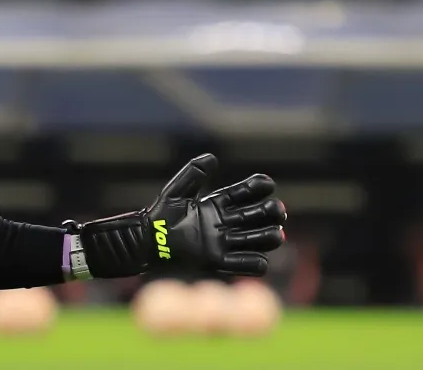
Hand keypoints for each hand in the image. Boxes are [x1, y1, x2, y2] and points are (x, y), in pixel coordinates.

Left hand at [71, 154, 285, 278]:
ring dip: (270, 235)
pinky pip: (245, 264)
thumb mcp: (175, 192)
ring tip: (275, 233)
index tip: (267, 184)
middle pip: (258, 215)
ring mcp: (223, 242)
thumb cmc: (159, 216)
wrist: (146, 242)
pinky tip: (259, 256)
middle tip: (276, 210)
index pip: (245, 193)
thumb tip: (212, 158)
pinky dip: (256, 262)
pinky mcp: (218, 261)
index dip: (258, 187)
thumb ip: (193, 174)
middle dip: (272, 211)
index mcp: (217, 204)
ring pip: (258, 238)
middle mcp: (225, 222)